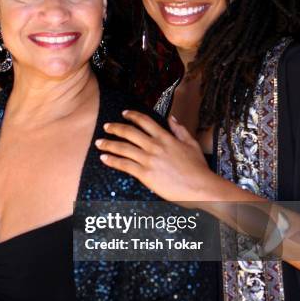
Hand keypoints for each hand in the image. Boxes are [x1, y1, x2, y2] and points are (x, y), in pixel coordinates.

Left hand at [95, 110, 215, 201]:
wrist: (200, 187)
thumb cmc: (198, 168)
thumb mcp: (191, 144)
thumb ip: (179, 130)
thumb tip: (171, 118)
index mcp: (166, 137)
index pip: (145, 121)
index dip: (132, 116)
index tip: (123, 113)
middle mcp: (155, 146)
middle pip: (129, 132)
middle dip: (115, 128)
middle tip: (106, 126)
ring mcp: (149, 160)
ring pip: (123, 148)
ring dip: (109, 144)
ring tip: (99, 142)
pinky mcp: (145, 174)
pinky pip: (124, 165)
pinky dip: (112, 160)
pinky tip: (104, 158)